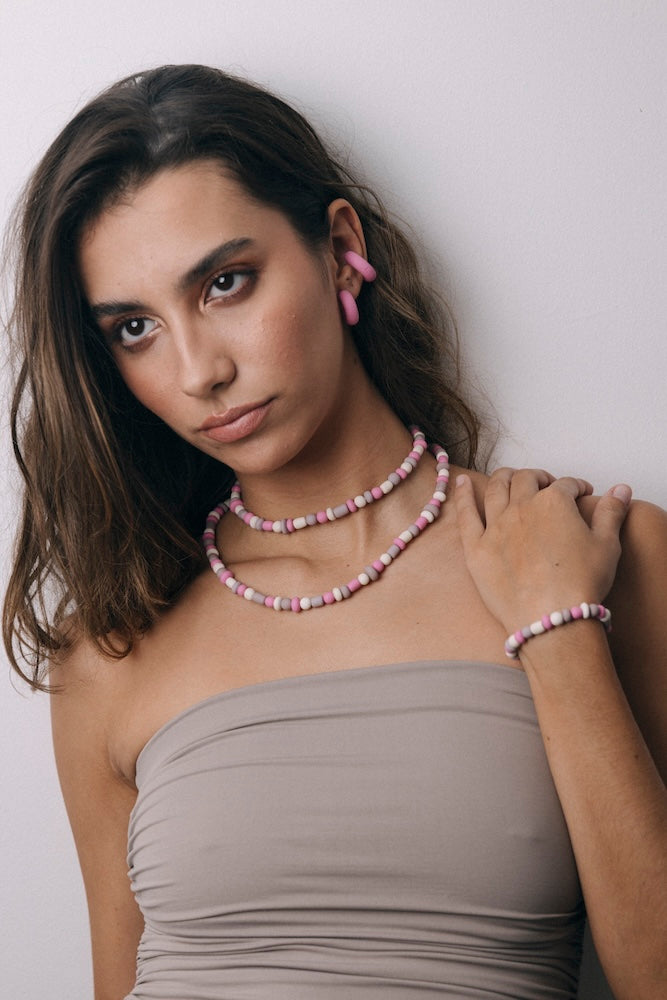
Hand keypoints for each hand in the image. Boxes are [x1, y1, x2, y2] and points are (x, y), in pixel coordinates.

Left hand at [454, 468, 631, 632]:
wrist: (550, 619)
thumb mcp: (607, 545)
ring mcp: (496, 526)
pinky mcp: (476, 548)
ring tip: (509, 477)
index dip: (576, 487)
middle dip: (538, 477)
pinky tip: (461, 482)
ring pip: (496, 489)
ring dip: (504, 477)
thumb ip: (611, 512)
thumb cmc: (581, 584)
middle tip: (545, 485)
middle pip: (526, 479)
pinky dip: (462, 494)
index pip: (566, 485)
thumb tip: (620, 489)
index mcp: (555, 503)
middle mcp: (522, 507)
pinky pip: (465, 514)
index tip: (581, 493)